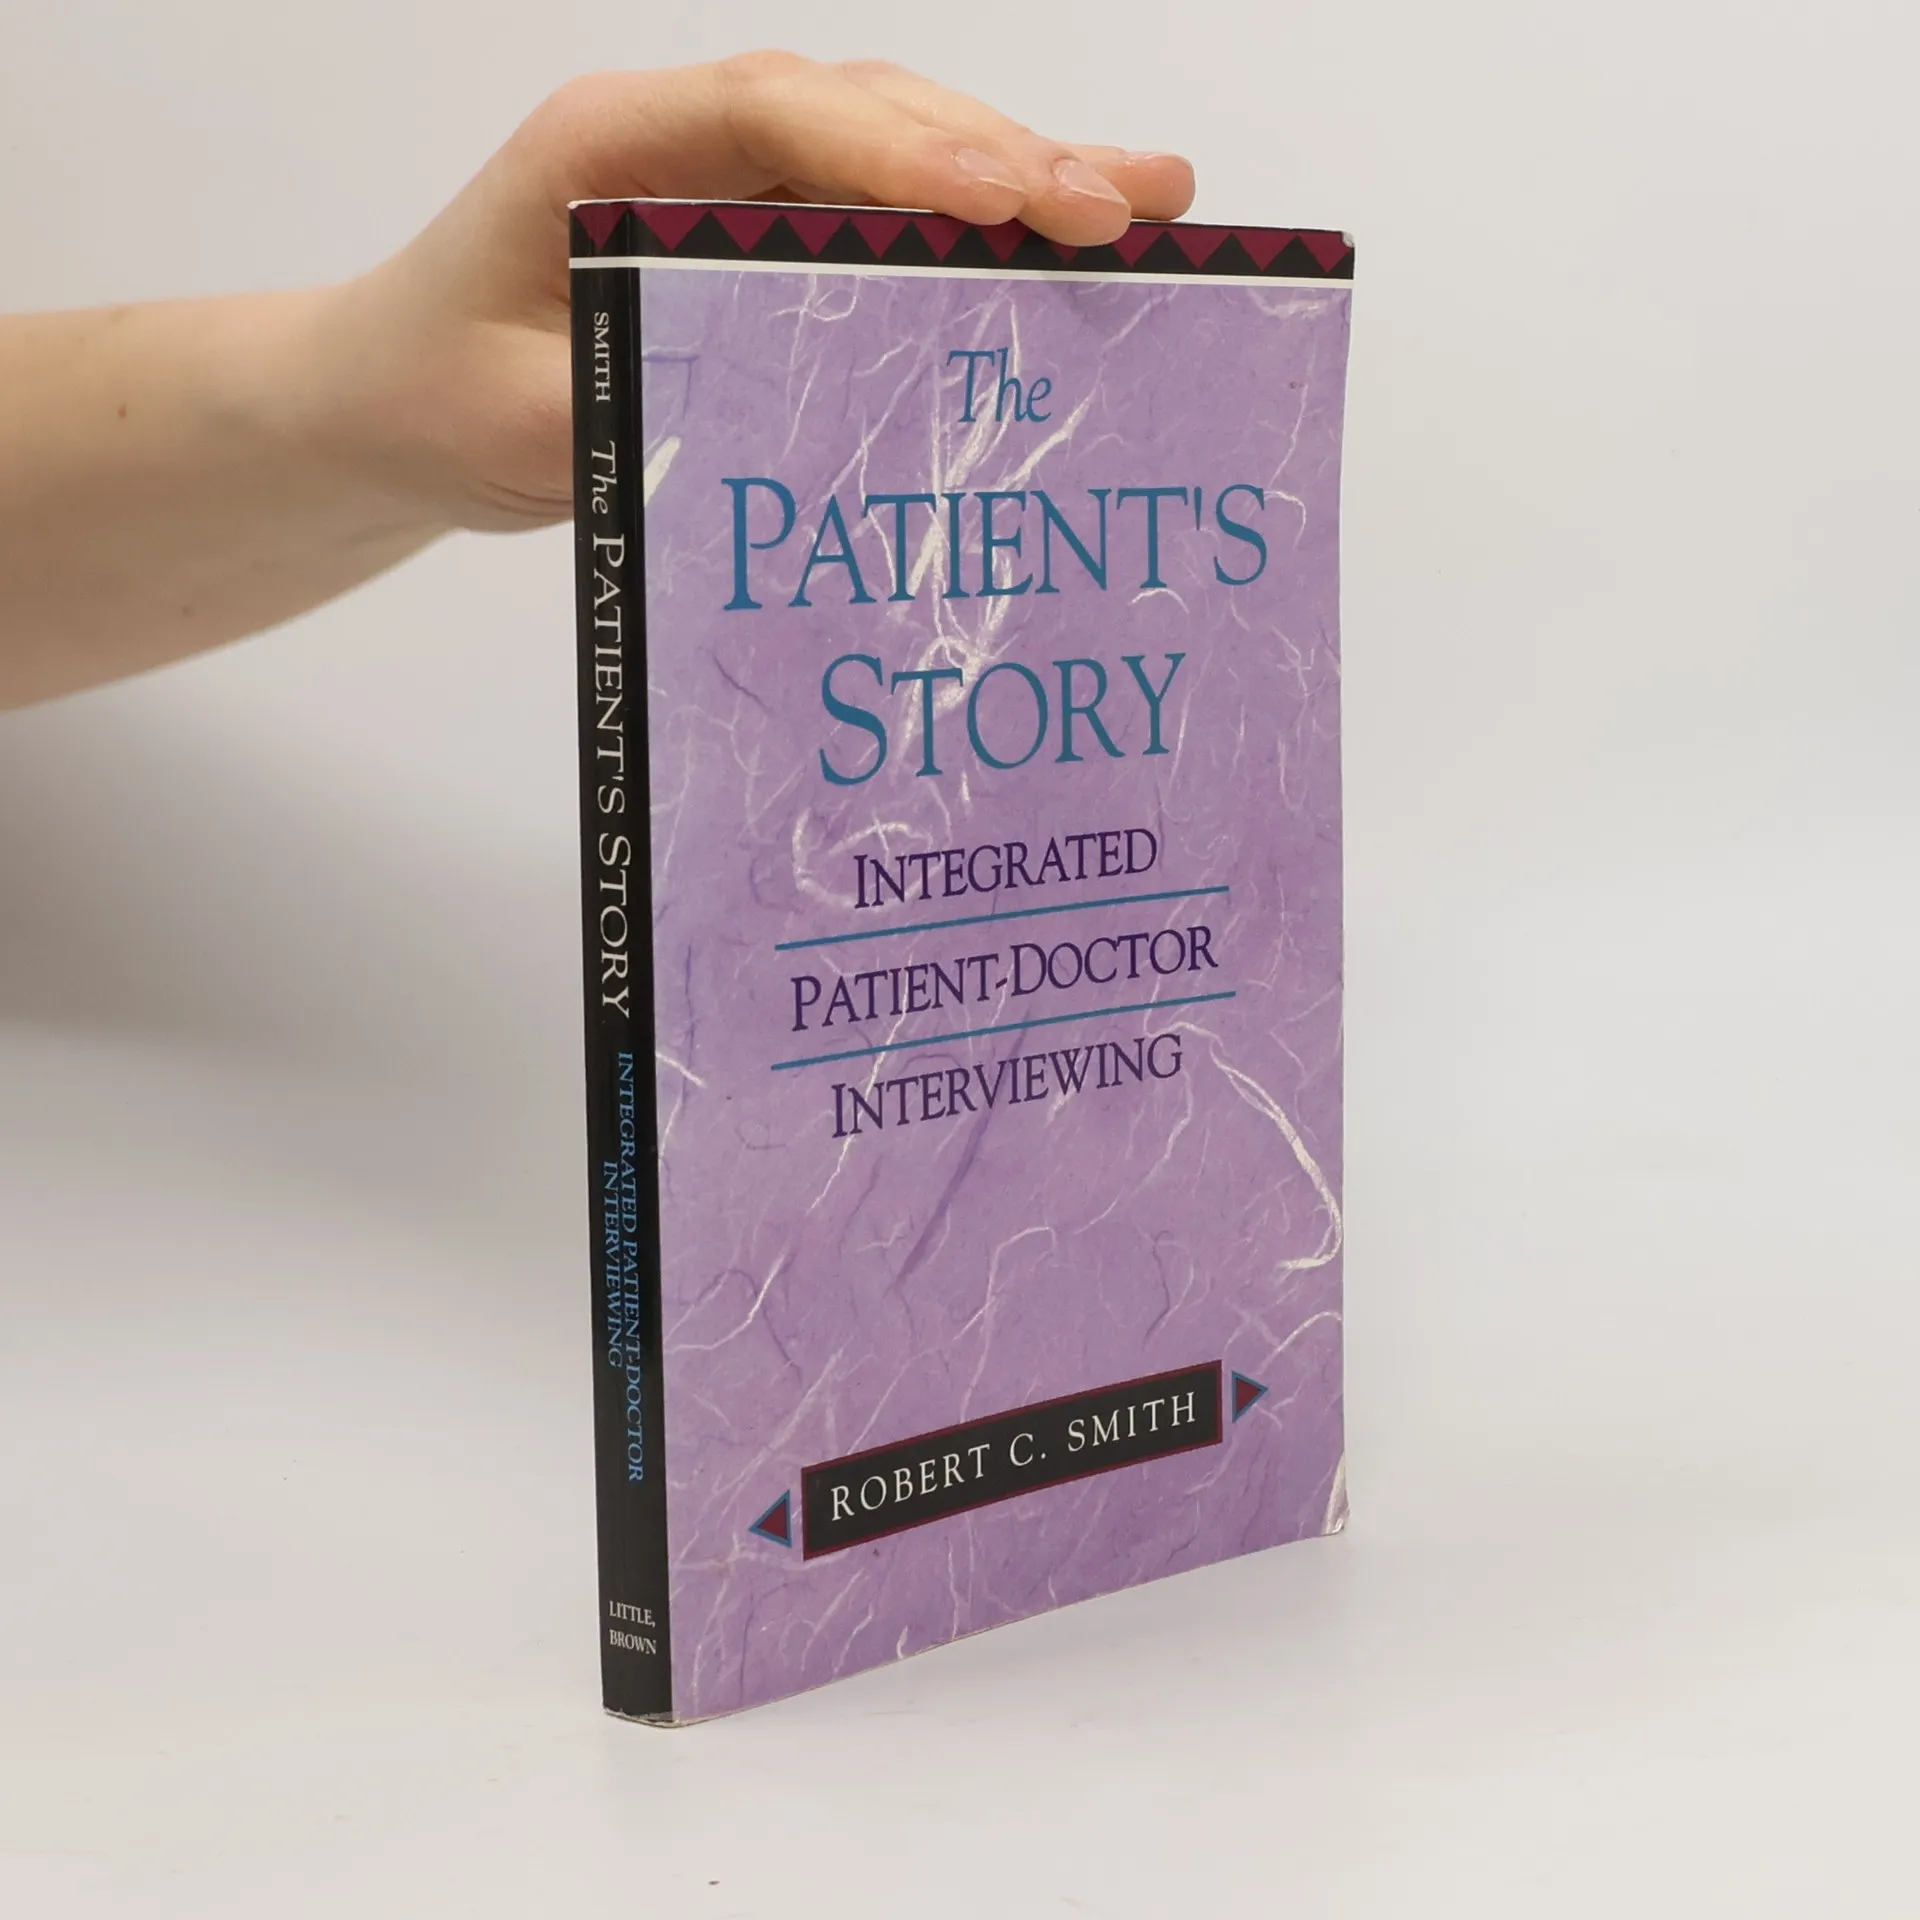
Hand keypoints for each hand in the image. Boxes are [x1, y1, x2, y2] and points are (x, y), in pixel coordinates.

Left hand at [311, 55, 1196, 531]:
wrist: (397, 399)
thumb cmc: (439, 393)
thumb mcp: (521, 423)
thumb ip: (639, 410)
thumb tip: (784, 424)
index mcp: (609, 148)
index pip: (772, 115)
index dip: (898, 149)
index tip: (1004, 198)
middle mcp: (687, 144)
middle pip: (867, 117)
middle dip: (1000, 159)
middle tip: (1124, 208)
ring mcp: (735, 185)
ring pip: (898, 154)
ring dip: (1020, 180)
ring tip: (1150, 204)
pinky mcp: (766, 240)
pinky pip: (887, 220)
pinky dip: (980, 234)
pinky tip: (1076, 243)